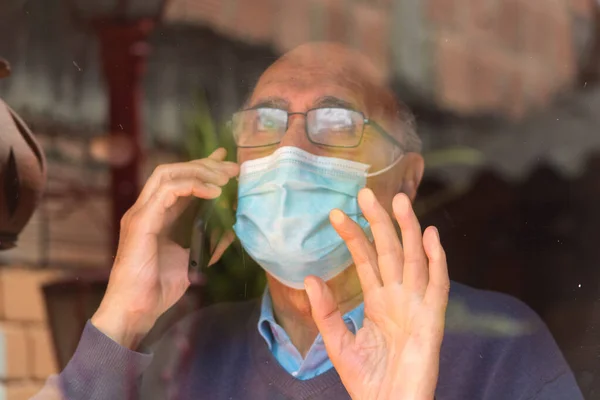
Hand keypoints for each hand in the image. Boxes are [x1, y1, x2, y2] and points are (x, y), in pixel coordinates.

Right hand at [91, 148, 238, 347]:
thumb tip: (229, 228)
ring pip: (168, 173)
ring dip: (200, 171)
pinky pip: (167, 191)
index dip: (202, 168)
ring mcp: (141, 213)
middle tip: (232, 167)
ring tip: (225, 178)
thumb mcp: (191, 259)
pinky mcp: (141, 221)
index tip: (226, 164)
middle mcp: (146, 209)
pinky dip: (193, 186)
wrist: (136, 310)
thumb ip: (206, 241)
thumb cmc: (158, 288)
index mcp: (157, 215)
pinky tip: (214, 193)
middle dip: (205, 164)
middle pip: (174, 170)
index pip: (179, 181)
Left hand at [305, 188, 448, 399]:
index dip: (353, 236)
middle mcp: (399, 296)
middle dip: (379, 222)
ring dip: (409, 230)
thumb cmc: (368, 380)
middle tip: (365, 193)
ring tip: (398, 201)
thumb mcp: (338, 343)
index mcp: (378, 300)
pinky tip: (431, 236)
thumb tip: (309, 278)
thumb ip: (325, 311)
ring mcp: (417, 305)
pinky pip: (438, 286)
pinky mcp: (433, 320)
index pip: (365, 259)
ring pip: (414, 259)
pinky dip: (437, 261)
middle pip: (390, 251)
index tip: (336, 214)